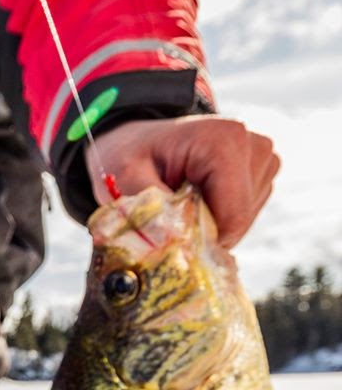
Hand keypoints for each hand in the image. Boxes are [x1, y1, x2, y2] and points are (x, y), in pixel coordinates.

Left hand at [85, 116, 280, 247]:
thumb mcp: (125, 181)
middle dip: (204, 232)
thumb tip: (168, 247)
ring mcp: (262, 157)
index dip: (202, 238)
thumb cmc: (132, 157)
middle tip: (171, 217)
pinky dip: (219, 218)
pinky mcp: (262, 170)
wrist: (141, 142)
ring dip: (210, 225)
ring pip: (244, 220)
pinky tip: (197, 200)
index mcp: (224, 142)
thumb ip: (147, 212)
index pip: (233, 216)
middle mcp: (253, 145)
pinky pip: (245, 213)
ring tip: (182, 202)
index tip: (171, 233)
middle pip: (240, 220)